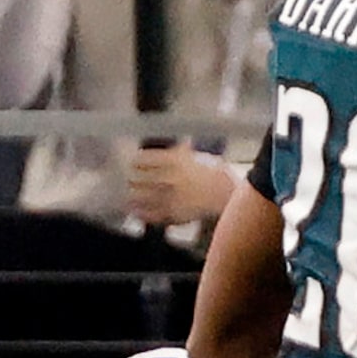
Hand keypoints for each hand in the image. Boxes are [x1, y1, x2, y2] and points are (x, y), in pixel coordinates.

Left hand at [126, 145, 240, 227]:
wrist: (229, 195)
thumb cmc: (216, 174)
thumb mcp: (197, 155)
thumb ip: (182, 149)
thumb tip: (176, 142)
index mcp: (172, 160)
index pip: (142, 159)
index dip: (135, 162)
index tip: (132, 163)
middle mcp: (167, 178)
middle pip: (138, 178)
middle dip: (131, 179)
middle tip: (128, 179)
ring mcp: (170, 197)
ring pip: (141, 196)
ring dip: (132, 196)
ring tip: (127, 196)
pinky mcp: (174, 214)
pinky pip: (152, 215)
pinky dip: (141, 214)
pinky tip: (135, 212)